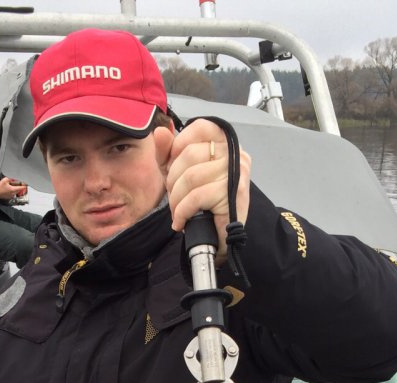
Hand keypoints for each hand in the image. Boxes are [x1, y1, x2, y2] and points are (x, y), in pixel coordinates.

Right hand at [0, 177, 28, 200]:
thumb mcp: (5, 180)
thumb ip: (11, 178)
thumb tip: (14, 178)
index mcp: (13, 189)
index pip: (21, 188)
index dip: (24, 186)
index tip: (26, 184)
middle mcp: (13, 194)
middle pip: (19, 190)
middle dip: (20, 187)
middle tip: (20, 184)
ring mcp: (11, 196)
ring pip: (16, 193)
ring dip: (16, 190)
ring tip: (14, 186)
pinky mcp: (9, 197)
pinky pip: (13, 194)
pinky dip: (13, 192)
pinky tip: (10, 189)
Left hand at [163, 119, 250, 263]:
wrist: (217, 239)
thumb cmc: (201, 205)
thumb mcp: (179, 174)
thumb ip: (168, 153)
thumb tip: (160, 131)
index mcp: (224, 143)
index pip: (200, 127)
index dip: (180, 144)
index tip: (172, 165)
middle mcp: (235, 153)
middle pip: (191, 154)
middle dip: (173, 179)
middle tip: (174, 197)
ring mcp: (236, 172)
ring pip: (191, 177)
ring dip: (176, 199)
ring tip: (177, 212)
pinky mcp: (232, 193)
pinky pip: (196, 196)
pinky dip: (182, 211)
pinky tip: (181, 221)